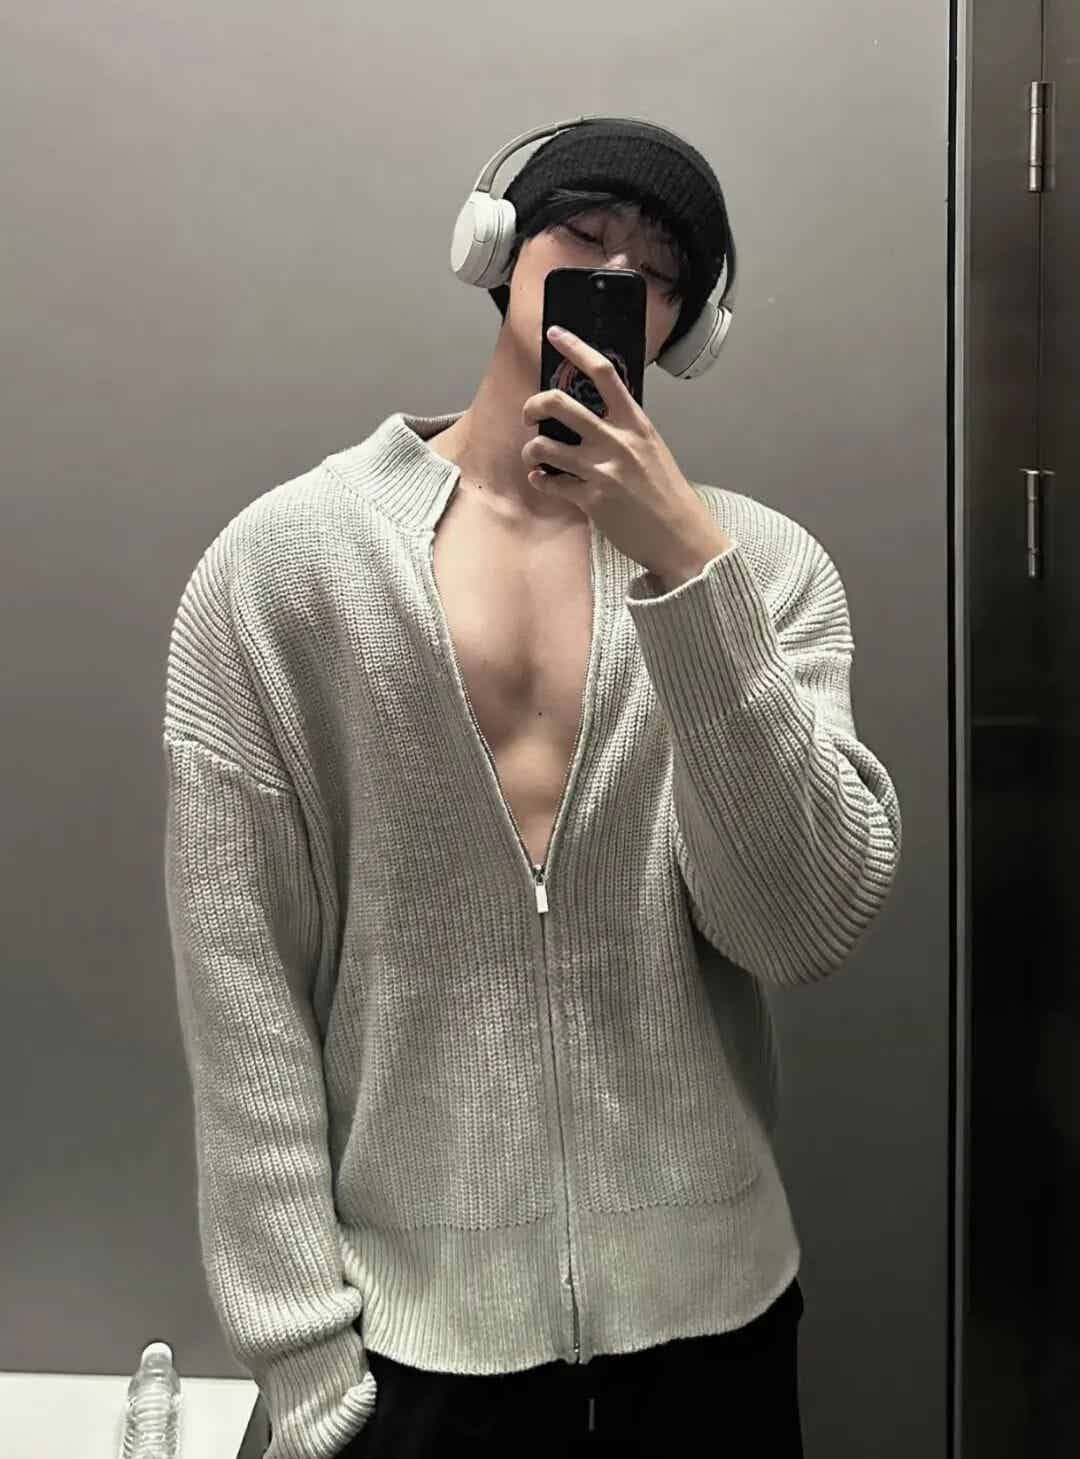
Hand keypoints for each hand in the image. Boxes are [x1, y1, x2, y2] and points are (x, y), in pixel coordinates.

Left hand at [521, 326, 731, 583]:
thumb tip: (594, 414)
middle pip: (559, 403)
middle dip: (533, 405)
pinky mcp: (591, 500)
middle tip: (530, 415)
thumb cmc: (666, 493)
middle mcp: (617, 441)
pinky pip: (549, 482)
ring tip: (536, 456)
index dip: (574, 348)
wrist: (680, 536)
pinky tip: (543, 479)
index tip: (555, 334)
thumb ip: (624, 429)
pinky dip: (540, 479)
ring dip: (532, 449)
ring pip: (544, 445)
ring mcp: (602, 470)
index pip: (602, 372)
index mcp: (635, 422)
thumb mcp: (652, 448)